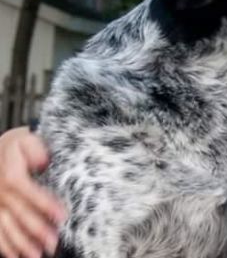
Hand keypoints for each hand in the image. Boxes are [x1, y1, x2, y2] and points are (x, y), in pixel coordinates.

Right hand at [0, 127, 64, 257]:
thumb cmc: (18, 145)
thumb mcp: (27, 139)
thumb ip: (35, 149)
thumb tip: (43, 162)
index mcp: (12, 175)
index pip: (30, 192)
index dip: (46, 205)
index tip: (62, 216)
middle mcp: (1, 193)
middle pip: (20, 214)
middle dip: (37, 230)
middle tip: (53, 243)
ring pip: (8, 227)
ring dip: (22, 243)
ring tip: (37, 255)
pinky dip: (5, 245)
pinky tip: (15, 256)